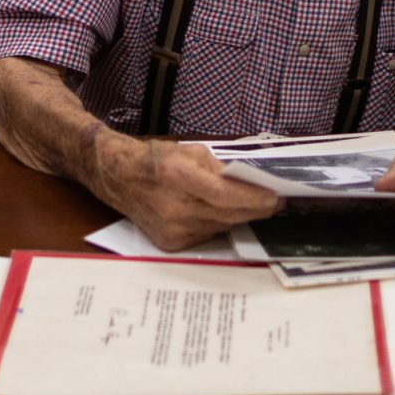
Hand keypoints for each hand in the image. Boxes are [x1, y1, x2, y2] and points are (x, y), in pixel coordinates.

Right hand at [95, 137, 280, 252]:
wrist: (119, 178)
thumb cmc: (156, 160)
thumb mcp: (188, 151)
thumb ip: (218, 168)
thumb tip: (249, 182)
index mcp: (177, 176)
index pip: (224, 194)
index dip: (253, 198)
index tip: (275, 197)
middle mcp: (173, 207)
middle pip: (226, 214)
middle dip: (254, 209)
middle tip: (274, 203)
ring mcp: (171, 229)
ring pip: (220, 226)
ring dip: (239, 217)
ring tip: (255, 206)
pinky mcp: (170, 244)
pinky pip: (206, 235)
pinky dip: (218, 224)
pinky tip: (224, 214)